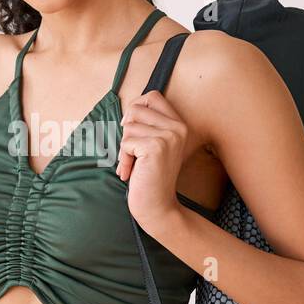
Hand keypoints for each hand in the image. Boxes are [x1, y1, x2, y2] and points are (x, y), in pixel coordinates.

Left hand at [116, 89, 186, 232]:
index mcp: (179, 124)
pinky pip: (126, 142)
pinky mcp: (155, 147)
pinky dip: (123, 158)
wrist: (158, 207)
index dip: (136, 107)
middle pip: (136, 108)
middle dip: (127, 130)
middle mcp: (178, 128)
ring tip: (134, 164)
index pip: (152, 96)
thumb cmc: (150, 177)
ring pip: (129, 126)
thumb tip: (128, 110)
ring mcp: (168, 136)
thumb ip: (147, 125)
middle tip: (132, 151)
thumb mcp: (153, 145)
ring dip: (124, 148)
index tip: (131, 128)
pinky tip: (131, 172)